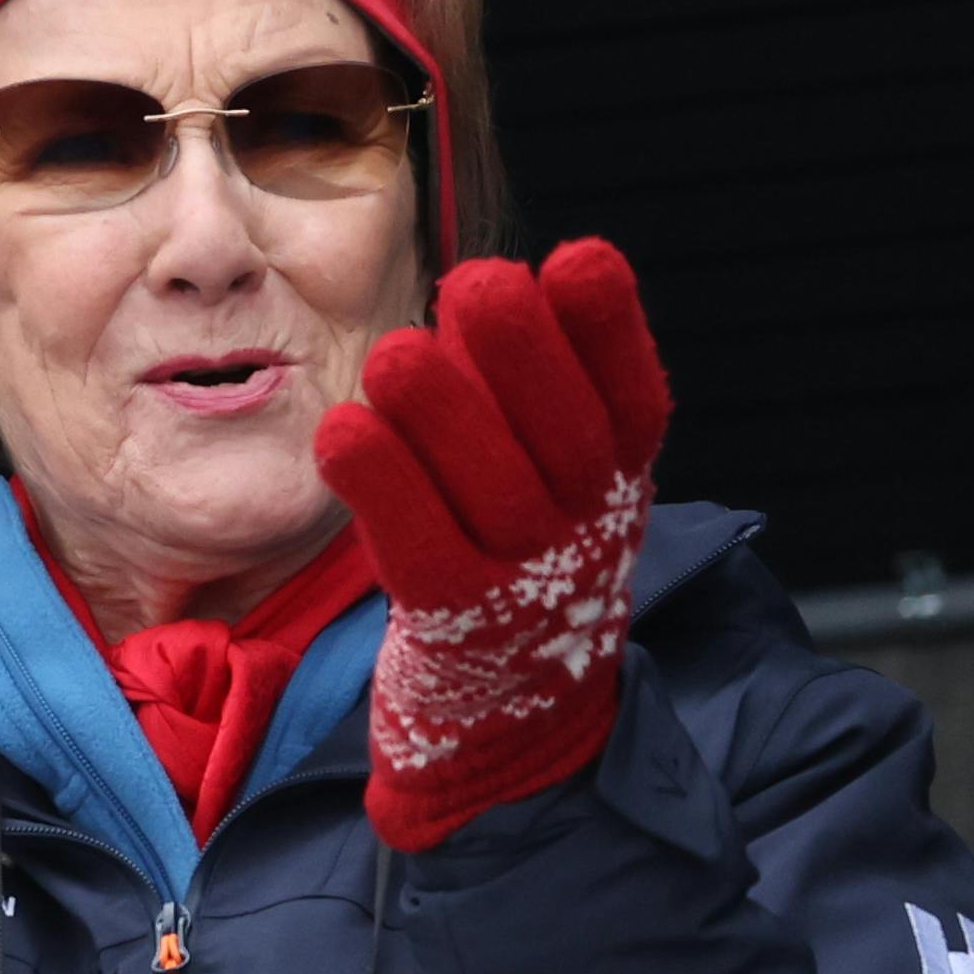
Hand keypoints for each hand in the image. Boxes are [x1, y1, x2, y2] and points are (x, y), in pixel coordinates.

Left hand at [326, 243, 668, 853]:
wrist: (508, 712)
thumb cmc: (511, 546)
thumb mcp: (538, 463)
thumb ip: (506, 379)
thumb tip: (476, 282)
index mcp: (616, 476)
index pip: (630, 400)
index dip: (610, 332)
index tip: (579, 262)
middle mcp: (586, 528)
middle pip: (568, 438)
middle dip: (526, 355)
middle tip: (480, 281)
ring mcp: (524, 583)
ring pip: (493, 492)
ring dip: (444, 415)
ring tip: (396, 353)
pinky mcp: (453, 625)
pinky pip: (421, 550)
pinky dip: (384, 488)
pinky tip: (343, 431)